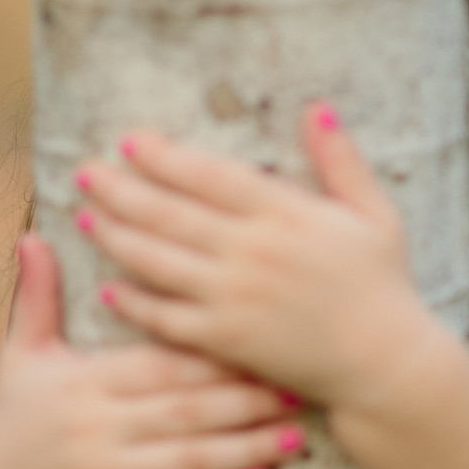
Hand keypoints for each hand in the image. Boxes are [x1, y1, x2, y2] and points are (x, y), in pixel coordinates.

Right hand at [0, 232, 303, 468]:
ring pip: (192, 459)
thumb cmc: (21, 416)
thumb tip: (32, 237)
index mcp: (85, 383)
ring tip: (296, 433)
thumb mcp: (22, 356)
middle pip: (185, 411)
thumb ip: (38, 298)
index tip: (260, 338)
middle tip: (296, 384)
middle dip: (245, 400)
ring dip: (248, 447)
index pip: (158, 364)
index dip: (209, 355)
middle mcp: (101, 429)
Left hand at [74, 103, 443, 410]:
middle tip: (87, 170)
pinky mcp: (225, 340)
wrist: (384, 361)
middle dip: (121, 189)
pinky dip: (133, 303)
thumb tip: (318, 107)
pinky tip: (109, 288)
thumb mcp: (374, 213)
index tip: (130, 141)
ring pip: (157, 260)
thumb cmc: (383, 283)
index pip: (209, 175)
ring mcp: (233, 298)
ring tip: (85, 215)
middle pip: (169, 213)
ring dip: (115, 236)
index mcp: (285, 214)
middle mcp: (251, 251)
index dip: (164, 157)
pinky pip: (165, 318)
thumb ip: (342, 160)